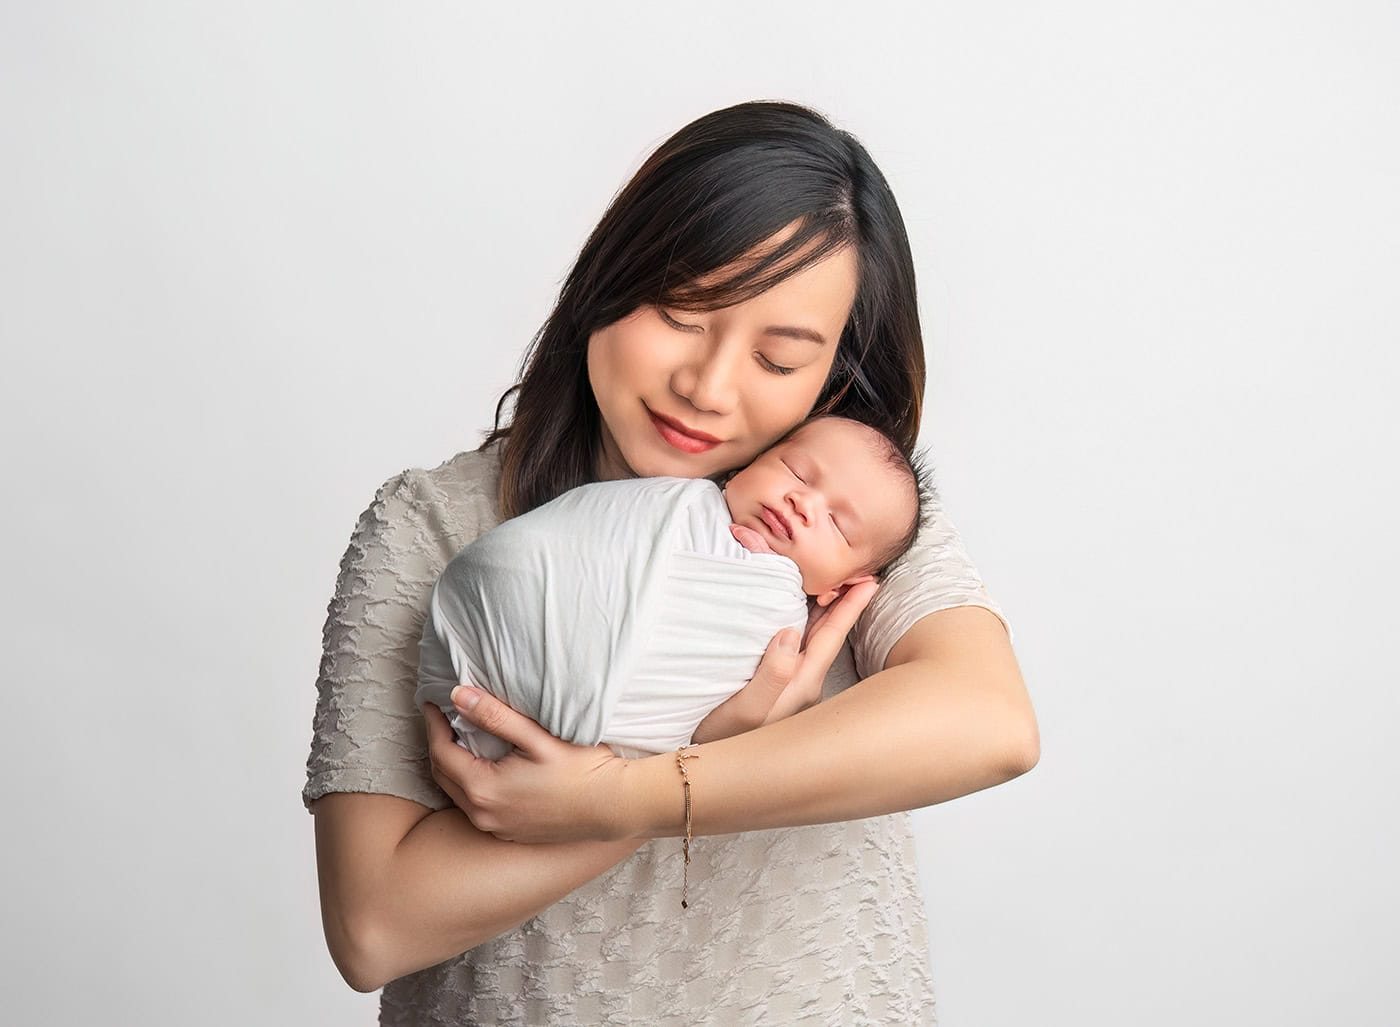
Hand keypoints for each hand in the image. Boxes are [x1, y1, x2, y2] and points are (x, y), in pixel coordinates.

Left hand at [421, 689, 629, 843]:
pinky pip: (475, 808)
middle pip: (442, 775)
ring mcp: (497, 828)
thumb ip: (495, 715)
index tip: (434, 702)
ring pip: (456, 794)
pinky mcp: (510, 834)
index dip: (434, 724)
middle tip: (441, 717)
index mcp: (484, 789)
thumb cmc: (581, 770)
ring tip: (458, 738)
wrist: (614, 807)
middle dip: (437, 743)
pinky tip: (482, 769)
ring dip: (451, 766)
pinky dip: (468, 786)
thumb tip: (458, 695)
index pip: (441, 752)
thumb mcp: (537, 737)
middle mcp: (484, 815)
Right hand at [690, 578, 879, 742]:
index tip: (869, 581)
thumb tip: (791, 633)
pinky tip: (796, 618)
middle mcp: (801, 685)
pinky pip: (795, 647)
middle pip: (827, 637)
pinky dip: (801, 625)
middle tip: (858, 575)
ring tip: (834, 587)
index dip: (849, 608)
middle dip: (843, 605)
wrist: (703, 767)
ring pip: (812, 641)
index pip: (831, 638)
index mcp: (802, 685)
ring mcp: (788, 688)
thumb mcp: (747, 711)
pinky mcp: (772, 688)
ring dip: (823, 614)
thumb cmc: (724, 740)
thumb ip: (772, 675)